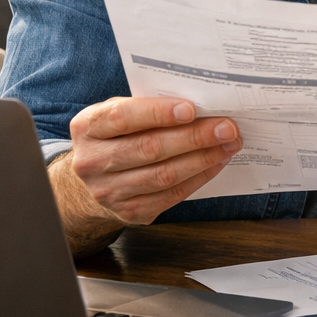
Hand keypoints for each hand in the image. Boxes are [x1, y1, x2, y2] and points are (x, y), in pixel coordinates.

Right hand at [61, 97, 240, 224]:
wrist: (96, 179)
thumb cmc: (118, 136)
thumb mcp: (119, 113)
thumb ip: (148, 106)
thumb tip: (201, 104)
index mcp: (87, 127)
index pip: (122, 117)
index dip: (158, 113)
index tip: (191, 109)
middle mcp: (92, 162)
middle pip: (149, 148)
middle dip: (194, 137)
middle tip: (227, 128)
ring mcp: (109, 192)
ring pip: (163, 175)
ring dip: (203, 159)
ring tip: (229, 144)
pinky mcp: (130, 212)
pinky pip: (171, 196)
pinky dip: (199, 178)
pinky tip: (217, 163)